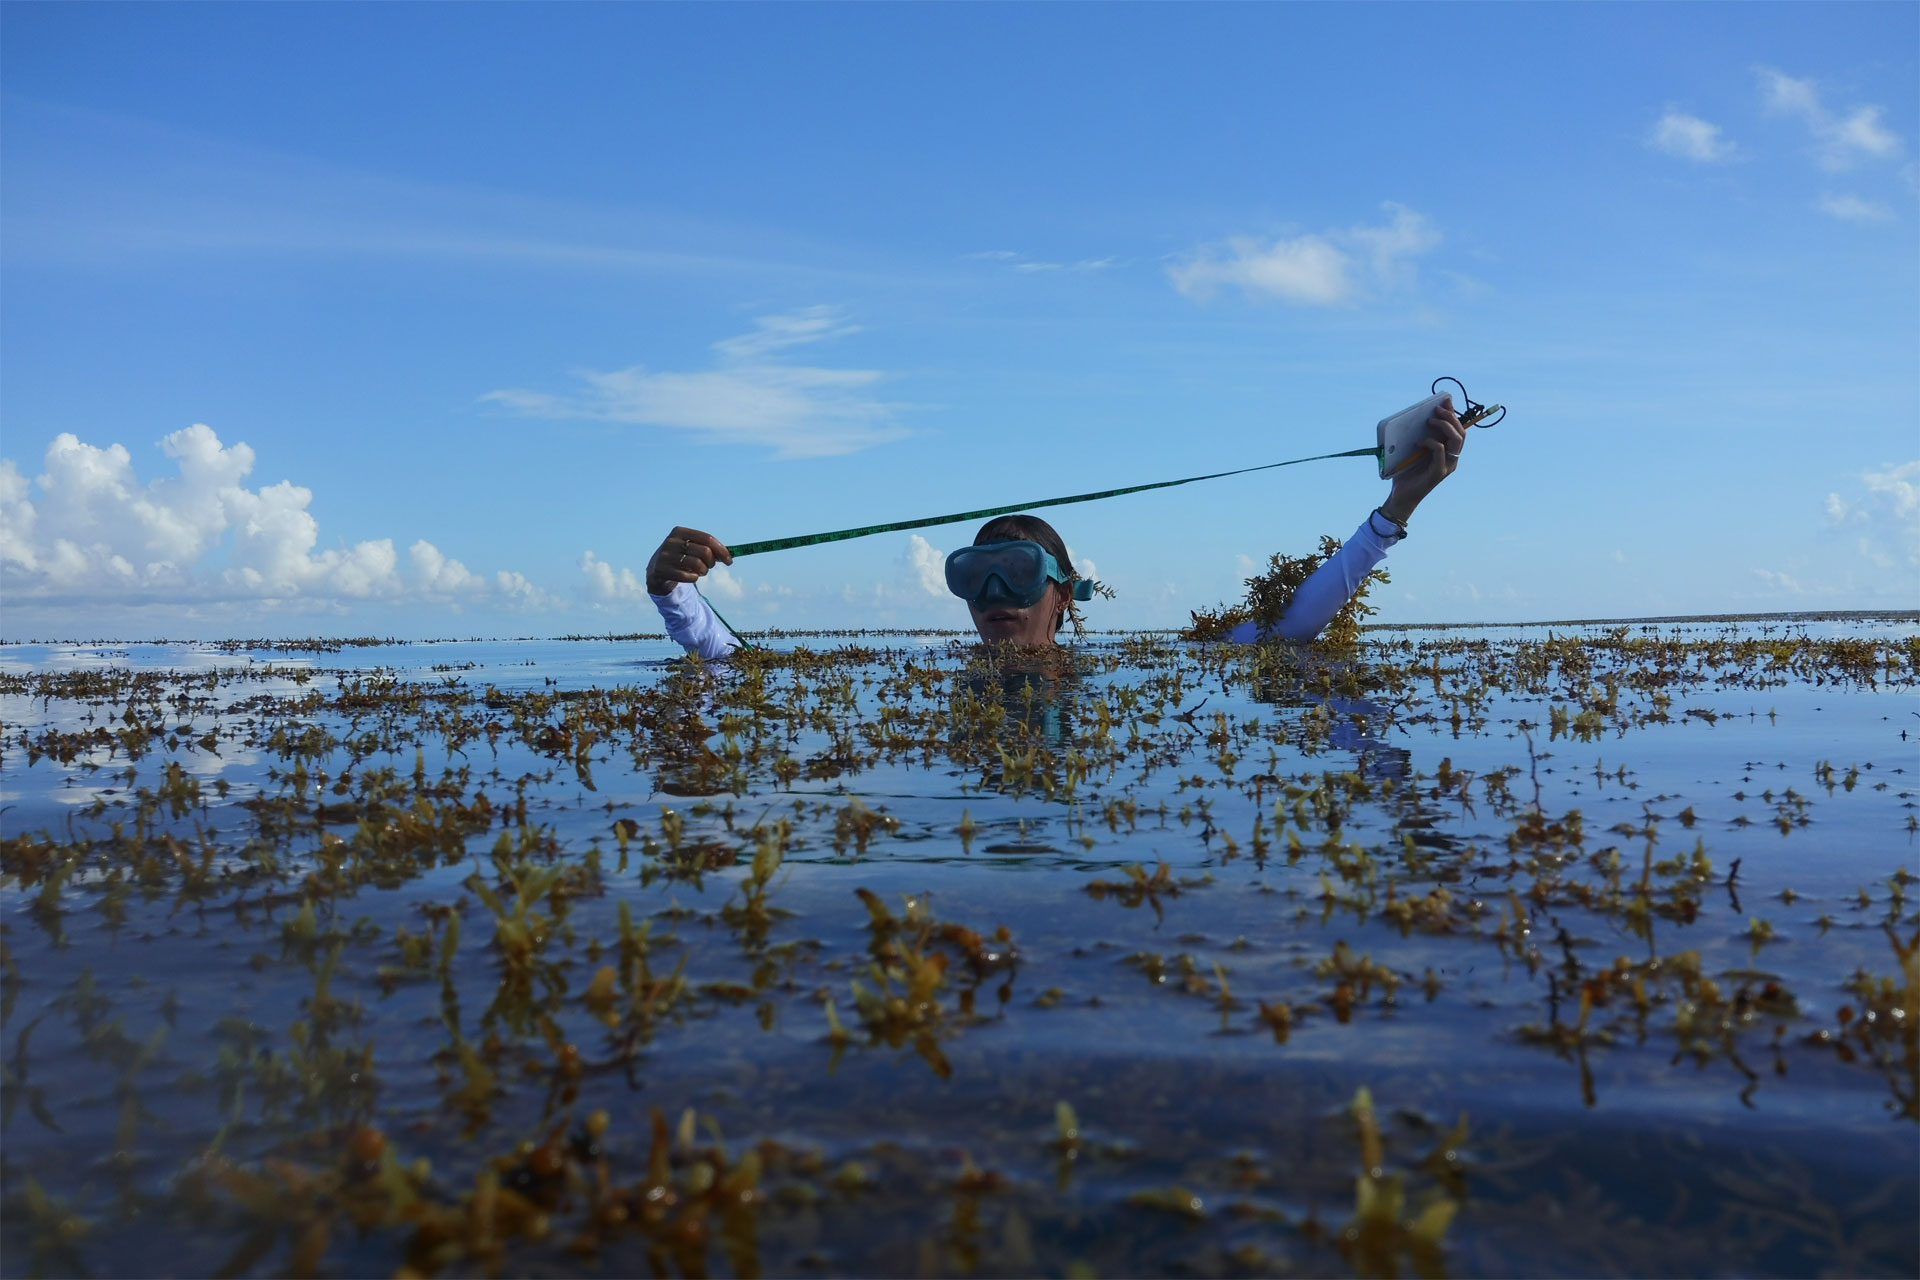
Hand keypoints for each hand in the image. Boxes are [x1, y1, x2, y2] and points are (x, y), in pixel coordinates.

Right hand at [645, 526, 732, 595]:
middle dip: (711, 562)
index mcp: (680, 532)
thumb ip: (709, 549)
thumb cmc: (681, 558)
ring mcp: (665, 556)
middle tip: (709, 566)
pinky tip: (691, 577)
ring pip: (697, 564)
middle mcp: (671, 541)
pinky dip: (694, 578)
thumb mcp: (692, 549)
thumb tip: (730, 554)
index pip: (707, 538)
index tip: (730, 560)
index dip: (722, 550)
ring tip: (700, 571)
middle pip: (704, 552)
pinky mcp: (662, 570)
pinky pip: (688, 576)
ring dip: (703, 571)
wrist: (657, 571)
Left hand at [1379, 396, 1465, 524]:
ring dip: (1445, 426)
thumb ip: (1421, 435)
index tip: (1446, 400)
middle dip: (1451, 417)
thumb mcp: (1415, 450)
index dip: (1454, 414)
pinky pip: (1441, 452)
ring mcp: (1447, 466)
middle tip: (1437, 408)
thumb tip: (1420, 416)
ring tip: (1432, 419)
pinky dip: (1432, 442)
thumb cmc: (1407, 473)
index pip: (1458, 430)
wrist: (1400, 496)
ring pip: (1456, 441)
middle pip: (1461, 433)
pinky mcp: (1438, 473)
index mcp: (1449, 453)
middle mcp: (1452, 459)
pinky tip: (1421, 441)